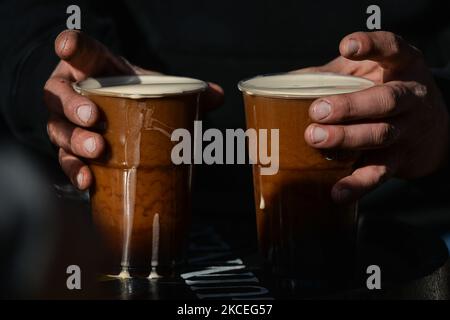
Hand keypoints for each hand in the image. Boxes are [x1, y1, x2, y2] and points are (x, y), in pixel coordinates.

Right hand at [44, 30, 223, 189]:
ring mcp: (65, 122)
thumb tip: (217, 96)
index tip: (68, 47)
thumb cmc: (127, 93)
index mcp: (92, 68)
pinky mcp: (68, 149)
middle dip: (75, 107)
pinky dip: (75, 171)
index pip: (79, 51)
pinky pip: (66, 160)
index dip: (72, 46)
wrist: (107, 112)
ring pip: (59, 130)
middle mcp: (71, 92)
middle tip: (95, 117)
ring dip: (76, 141)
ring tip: (97, 150)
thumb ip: (177, 89)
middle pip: (60, 95)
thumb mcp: (148, 85)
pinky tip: (87, 180)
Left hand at [297, 31, 448, 203]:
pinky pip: (379, 173)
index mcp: (402, 66)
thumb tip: (287, 83)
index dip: (371, 47)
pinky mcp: (401, 159)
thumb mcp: (368, 74)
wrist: (435, 129)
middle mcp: (411, 97)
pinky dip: (358, 183)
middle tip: (318, 111)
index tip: (347, 47)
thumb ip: (333, 74)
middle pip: (385, 100)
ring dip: (348, 139)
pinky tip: (337, 191)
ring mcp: (408, 130)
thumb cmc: (386, 91)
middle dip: (350, 106)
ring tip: (317, 138)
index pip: (392, 48)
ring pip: (380, 134)